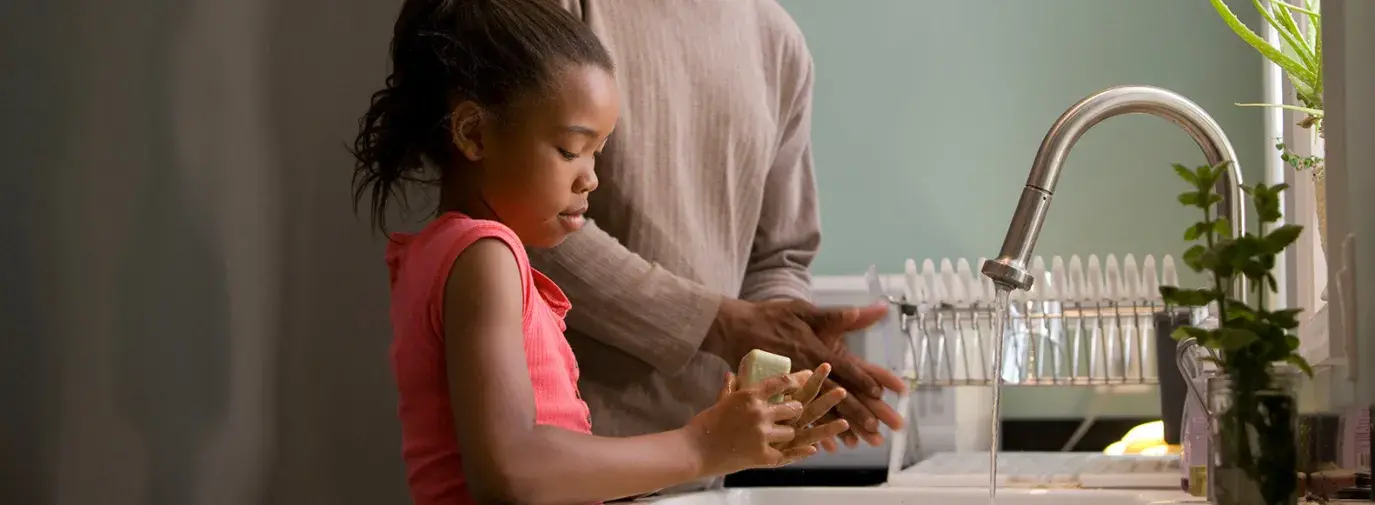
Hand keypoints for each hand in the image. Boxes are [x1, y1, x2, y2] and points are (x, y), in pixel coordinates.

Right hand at [685, 370, 811, 474]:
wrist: (694, 451)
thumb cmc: (704, 425)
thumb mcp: (719, 402)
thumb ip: (730, 388)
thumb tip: (731, 374)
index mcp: (749, 396)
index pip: (781, 383)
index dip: (795, 382)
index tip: (802, 382)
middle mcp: (760, 413)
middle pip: (794, 408)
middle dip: (795, 410)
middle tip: (793, 413)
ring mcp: (763, 435)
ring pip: (791, 431)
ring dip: (788, 433)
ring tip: (783, 435)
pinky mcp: (763, 455)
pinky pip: (788, 454)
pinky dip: (796, 454)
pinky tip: (809, 451)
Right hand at [704, 299, 906, 447]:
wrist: (733, 328)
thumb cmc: (769, 317)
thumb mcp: (802, 310)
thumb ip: (833, 316)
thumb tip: (860, 311)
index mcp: (812, 350)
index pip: (843, 368)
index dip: (861, 380)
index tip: (879, 393)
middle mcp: (802, 372)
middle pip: (834, 396)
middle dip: (856, 413)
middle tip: (874, 429)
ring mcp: (788, 387)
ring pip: (817, 412)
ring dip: (837, 428)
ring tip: (856, 443)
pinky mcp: (774, 397)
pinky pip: (794, 417)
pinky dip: (808, 432)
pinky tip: (821, 446)